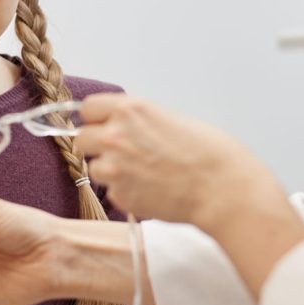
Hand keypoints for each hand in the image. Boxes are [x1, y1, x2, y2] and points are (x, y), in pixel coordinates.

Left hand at [77, 94, 284, 232]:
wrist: (221, 188)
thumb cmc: (208, 151)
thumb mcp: (169, 118)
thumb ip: (138, 119)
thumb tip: (122, 126)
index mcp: (130, 110)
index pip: (88, 108)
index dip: (96, 118)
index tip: (104, 125)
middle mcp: (115, 136)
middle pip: (81, 139)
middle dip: (97, 146)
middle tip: (122, 152)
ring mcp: (114, 168)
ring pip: (94, 168)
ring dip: (110, 171)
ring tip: (142, 173)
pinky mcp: (120, 195)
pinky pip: (112, 192)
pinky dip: (125, 191)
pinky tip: (150, 189)